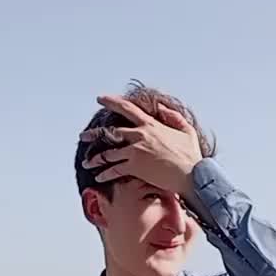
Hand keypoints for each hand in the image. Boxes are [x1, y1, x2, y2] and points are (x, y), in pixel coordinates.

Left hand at [80, 95, 201, 197]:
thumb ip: (172, 116)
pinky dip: (105, 174)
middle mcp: (140, 135)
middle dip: (94, 134)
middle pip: (110, 132)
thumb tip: (160, 108)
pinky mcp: (135, 167)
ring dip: (95, 158)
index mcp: (151, 125)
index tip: (100, 99)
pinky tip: (98, 177)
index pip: (127, 109)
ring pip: (109, 153)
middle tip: (83, 136)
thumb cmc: (191, 155)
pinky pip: (114, 170)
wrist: (192, 175)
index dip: (112, 102)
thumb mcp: (186, 130)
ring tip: (86, 162)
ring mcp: (136, 151)